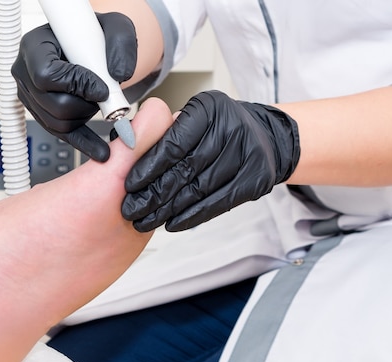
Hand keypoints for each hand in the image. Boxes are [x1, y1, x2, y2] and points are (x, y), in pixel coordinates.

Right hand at [11, 13, 136, 161]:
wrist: (93, 47)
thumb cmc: (95, 34)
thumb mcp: (115, 26)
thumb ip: (121, 44)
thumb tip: (119, 74)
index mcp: (35, 46)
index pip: (45, 75)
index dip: (76, 85)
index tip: (102, 88)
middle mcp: (26, 73)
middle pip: (53, 105)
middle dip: (86, 105)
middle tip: (105, 95)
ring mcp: (32, 96)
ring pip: (58, 123)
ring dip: (87, 117)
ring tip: (101, 103)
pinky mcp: (43, 114)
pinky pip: (62, 135)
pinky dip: (85, 143)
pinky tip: (101, 151)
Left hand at [122, 90, 300, 231]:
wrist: (266, 137)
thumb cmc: (218, 128)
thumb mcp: (194, 117)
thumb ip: (165, 132)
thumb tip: (125, 152)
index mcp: (208, 108)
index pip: (173, 143)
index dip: (149, 167)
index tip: (129, 185)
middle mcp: (231, 127)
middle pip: (186, 168)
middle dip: (154, 193)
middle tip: (131, 210)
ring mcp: (248, 153)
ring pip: (200, 189)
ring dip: (169, 209)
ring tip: (146, 221)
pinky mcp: (257, 178)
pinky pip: (219, 202)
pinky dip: (192, 215)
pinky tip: (172, 223)